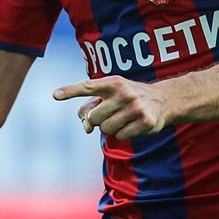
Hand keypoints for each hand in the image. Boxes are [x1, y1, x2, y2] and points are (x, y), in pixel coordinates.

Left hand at [53, 76, 168, 139]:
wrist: (164, 100)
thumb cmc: (130, 96)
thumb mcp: (113, 92)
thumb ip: (94, 104)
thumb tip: (85, 125)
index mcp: (113, 82)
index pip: (87, 86)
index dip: (70, 91)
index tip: (54, 95)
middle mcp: (124, 93)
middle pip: (94, 118)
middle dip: (97, 121)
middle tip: (108, 115)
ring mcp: (135, 108)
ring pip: (106, 129)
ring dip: (111, 128)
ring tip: (122, 119)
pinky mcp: (145, 122)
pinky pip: (121, 136)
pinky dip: (123, 134)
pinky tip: (133, 125)